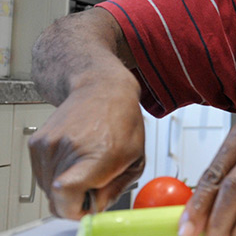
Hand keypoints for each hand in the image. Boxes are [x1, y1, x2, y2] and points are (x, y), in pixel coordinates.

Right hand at [27, 81, 144, 218]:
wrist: (101, 88)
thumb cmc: (122, 120)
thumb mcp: (136, 158)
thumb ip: (115, 189)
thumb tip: (95, 208)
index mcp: (99, 154)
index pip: (67, 194)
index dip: (75, 209)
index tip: (87, 206)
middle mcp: (69, 149)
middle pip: (57, 199)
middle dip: (76, 199)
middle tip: (95, 179)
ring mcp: (49, 145)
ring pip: (48, 189)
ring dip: (67, 185)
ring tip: (86, 161)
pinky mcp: (37, 143)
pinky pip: (42, 174)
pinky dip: (57, 172)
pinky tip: (75, 154)